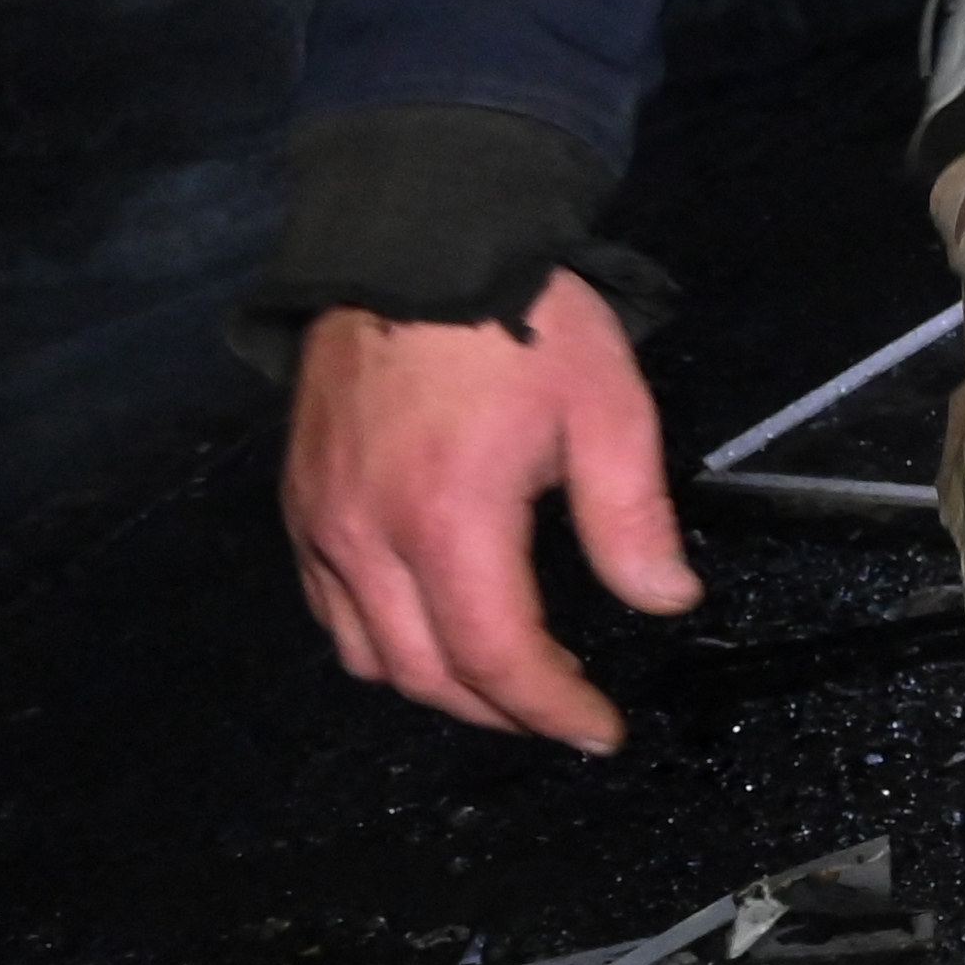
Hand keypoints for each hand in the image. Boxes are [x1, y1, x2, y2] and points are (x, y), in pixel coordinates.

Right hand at [282, 276, 694, 750]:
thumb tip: (665, 601)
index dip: (551, 709)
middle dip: (499, 711)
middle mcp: (366, 537)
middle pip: (424, 674)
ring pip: (365, 654)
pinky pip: (329, 606)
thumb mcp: (607, 406)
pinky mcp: (299, 500)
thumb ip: (631, 516)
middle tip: (562, 712)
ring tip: (504, 680)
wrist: (419, 234)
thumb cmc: (522, 316)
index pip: (495, 658)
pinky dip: (382, 639)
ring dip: (436, 683)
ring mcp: (320, 521)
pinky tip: (433, 624)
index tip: (599, 730)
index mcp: (448, 520)